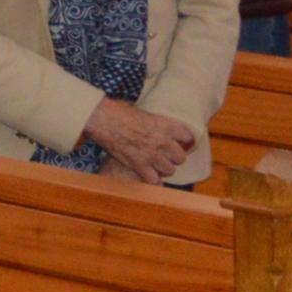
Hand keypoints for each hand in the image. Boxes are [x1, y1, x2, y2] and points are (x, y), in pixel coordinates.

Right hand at [87, 97, 201, 183]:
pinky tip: (148, 176)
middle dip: (174, 157)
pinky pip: (154, 180)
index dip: (184, 140)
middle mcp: (163, 142)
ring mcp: (151, 155)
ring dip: (163, 168)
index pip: (188, 137)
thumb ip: (154, 123)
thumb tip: (155, 126)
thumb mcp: (143, 112)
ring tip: (156, 165)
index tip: (181, 142)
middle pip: (181, 157)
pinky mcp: (139, 165)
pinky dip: (152, 180)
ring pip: (170, 170)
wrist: (103, 119)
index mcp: (166, 126)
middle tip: (166, 154)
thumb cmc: (119, 111)